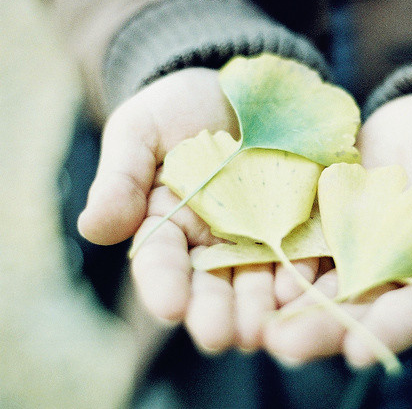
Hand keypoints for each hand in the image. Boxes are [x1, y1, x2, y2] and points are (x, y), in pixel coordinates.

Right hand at [78, 68, 316, 351]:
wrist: (240, 86)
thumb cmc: (179, 108)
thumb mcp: (140, 130)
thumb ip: (121, 177)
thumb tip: (93, 229)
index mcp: (169, 226)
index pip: (161, 262)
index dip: (163, 284)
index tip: (168, 307)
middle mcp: (215, 241)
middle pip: (213, 283)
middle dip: (216, 311)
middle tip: (220, 336)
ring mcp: (261, 233)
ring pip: (259, 277)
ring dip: (261, 306)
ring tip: (266, 328)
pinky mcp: (302, 219)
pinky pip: (304, 249)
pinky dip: (304, 271)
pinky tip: (306, 288)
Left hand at [263, 94, 411, 366]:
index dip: (389, 331)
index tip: (358, 352)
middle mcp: (392, 269)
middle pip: (357, 303)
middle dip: (321, 326)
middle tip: (283, 346)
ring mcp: (356, 241)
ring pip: (320, 276)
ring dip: (288, 300)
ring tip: (254, 321)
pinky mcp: (328, 211)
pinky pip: (301, 232)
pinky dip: (277, 250)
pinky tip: (247, 266)